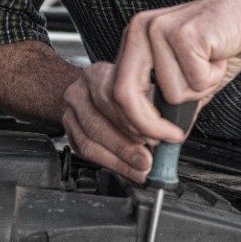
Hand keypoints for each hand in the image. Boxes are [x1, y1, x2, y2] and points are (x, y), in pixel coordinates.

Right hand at [61, 61, 155, 182]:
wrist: (92, 90)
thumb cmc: (122, 89)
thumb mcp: (141, 88)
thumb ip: (154, 108)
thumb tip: (172, 135)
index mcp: (99, 74)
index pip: (117, 98)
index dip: (141, 122)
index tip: (162, 138)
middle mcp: (80, 90)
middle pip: (100, 122)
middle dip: (127, 147)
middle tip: (148, 160)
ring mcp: (71, 110)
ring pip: (90, 139)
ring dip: (118, 158)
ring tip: (139, 168)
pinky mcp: (68, 129)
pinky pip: (84, 150)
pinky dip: (108, 162)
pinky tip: (126, 168)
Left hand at [113, 0, 240, 141]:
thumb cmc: (222, 43)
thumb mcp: (189, 80)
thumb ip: (170, 105)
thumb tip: (160, 138)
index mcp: (135, 39)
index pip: (116, 89)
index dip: (133, 122)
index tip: (155, 138)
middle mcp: (140, 30)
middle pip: (125, 93)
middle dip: (150, 125)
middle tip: (174, 135)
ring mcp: (159, 29)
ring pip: (170, 92)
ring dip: (199, 89)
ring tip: (210, 65)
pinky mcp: (183, 33)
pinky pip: (194, 81)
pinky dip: (212, 78)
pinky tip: (218, 57)